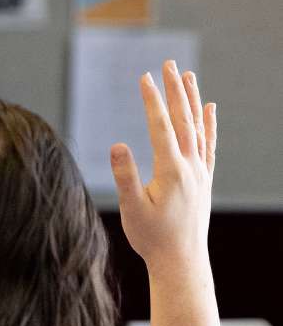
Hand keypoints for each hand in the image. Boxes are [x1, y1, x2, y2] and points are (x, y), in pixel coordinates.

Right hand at [110, 61, 215, 275]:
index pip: (161, 126)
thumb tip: (117, 145)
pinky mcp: (203, 179)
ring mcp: (200, 172)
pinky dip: (209, 124)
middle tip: (167, 64)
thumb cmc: (152, 237)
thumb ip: (125, 176)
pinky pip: (208, 144)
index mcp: (171, 171)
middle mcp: (190, 166)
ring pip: (197, 127)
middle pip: (183, 120)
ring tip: (186, 75)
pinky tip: (208, 107)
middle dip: (173, 90)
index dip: (151, 100)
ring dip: (191, 100)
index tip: (143, 77)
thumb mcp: (132, 208)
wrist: (181, 261)